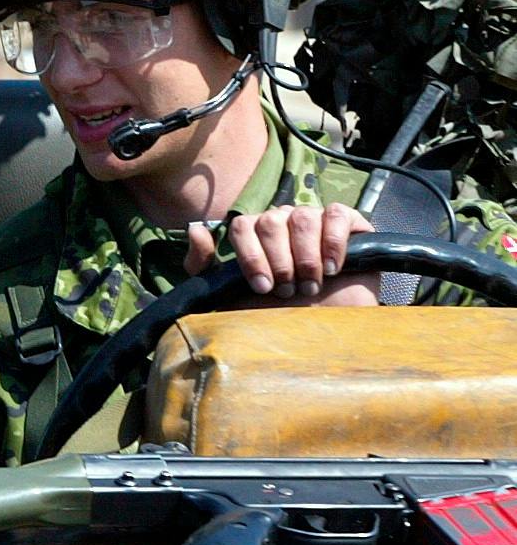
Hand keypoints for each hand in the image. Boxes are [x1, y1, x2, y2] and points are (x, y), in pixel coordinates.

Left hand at [184, 203, 378, 305]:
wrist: (327, 329)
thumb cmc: (278, 312)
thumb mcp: (232, 294)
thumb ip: (204, 266)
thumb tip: (195, 229)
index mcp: (254, 233)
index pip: (241, 226)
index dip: (251, 257)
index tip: (262, 287)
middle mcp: (282, 220)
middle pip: (270, 222)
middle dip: (279, 262)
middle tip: (288, 290)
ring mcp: (314, 218)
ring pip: (302, 218)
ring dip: (306, 257)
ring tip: (311, 285)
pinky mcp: (348, 223)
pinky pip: (336, 215)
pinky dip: (332, 242)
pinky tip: (332, 268)